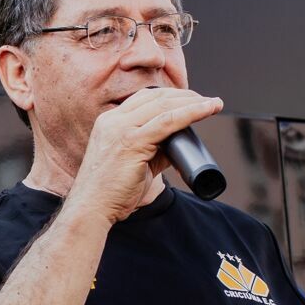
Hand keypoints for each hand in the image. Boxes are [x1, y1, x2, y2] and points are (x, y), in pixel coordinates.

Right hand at [66, 87, 223, 225]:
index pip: (143, 98)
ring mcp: (121, 129)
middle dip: (185, 96)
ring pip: (164, 106)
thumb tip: (178, 145)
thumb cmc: (111, 192)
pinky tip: (207, 110)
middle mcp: (113, 120)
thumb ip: (153, 151)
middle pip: (156, 97)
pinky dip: (191, 113)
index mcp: (109, 122)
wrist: (91, 208)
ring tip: (213, 104)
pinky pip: (168, 121)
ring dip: (193, 102)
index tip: (190, 100)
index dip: (170, 96)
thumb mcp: (132, 163)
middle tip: (207, 102)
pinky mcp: (132, 142)